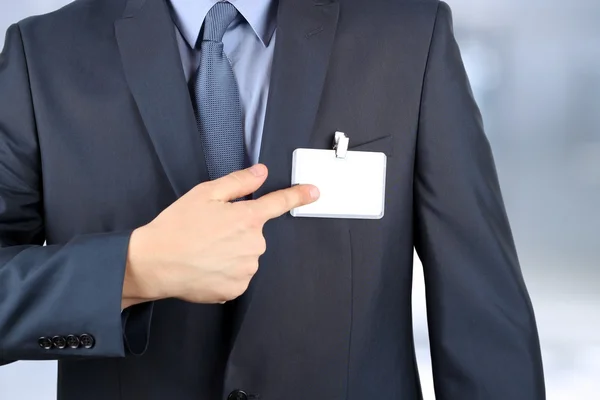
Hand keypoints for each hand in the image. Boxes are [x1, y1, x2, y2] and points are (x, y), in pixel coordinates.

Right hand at [121, 164, 318, 307]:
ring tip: (204, 251)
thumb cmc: (177, 226)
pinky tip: (206, 266)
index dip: (298, 196)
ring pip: (246, 256)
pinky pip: (238, 275)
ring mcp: (247, 269)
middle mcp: (254, 245)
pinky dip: (226, 271)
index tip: (314, 192)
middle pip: (255, 233)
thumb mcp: (204, 194)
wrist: (154, 264)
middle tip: (209, 232)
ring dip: (232, 252)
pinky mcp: (237, 288)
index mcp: (247, 218)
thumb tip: (261, 172)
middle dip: (238, 230)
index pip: (279, 203)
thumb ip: (238, 183)